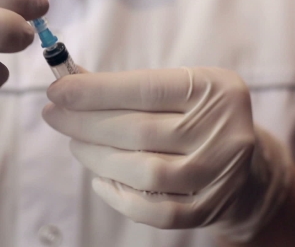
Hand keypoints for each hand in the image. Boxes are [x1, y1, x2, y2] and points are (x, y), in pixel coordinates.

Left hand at [42, 67, 290, 240]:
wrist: (241, 162)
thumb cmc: (192, 116)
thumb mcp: (171, 89)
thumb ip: (122, 87)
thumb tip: (68, 83)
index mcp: (215, 89)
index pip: (146, 89)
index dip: (95, 91)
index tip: (57, 91)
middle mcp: (224, 131)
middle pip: (139, 131)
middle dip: (85, 123)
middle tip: (54, 115)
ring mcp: (220, 175)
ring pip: (144, 171)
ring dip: (96, 157)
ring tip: (75, 144)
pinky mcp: (209, 209)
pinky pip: (154, 211)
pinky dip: (118, 196)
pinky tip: (99, 178)